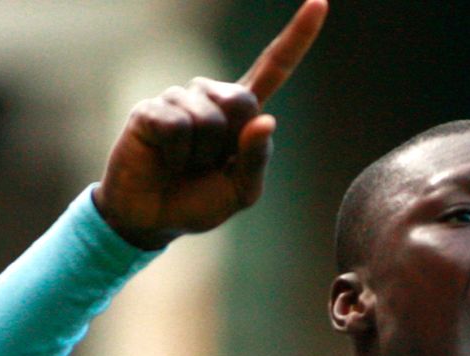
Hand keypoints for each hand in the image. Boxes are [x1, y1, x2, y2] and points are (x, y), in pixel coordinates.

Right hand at [94, 0, 327, 249]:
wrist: (151, 219)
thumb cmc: (198, 202)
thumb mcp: (241, 191)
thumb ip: (256, 159)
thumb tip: (265, 120)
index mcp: (240, 113)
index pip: (274, 68)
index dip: (297, 37)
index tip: (320, 1)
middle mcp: (210, 97)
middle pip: (242, 101)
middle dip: (230, 140)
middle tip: (207, 164)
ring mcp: (178, 99)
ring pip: (208, 118)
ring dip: (199, 155)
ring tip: (182, 164)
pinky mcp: (150, 110)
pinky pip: (177, 127)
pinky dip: (176, 154)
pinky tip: (163, 159)